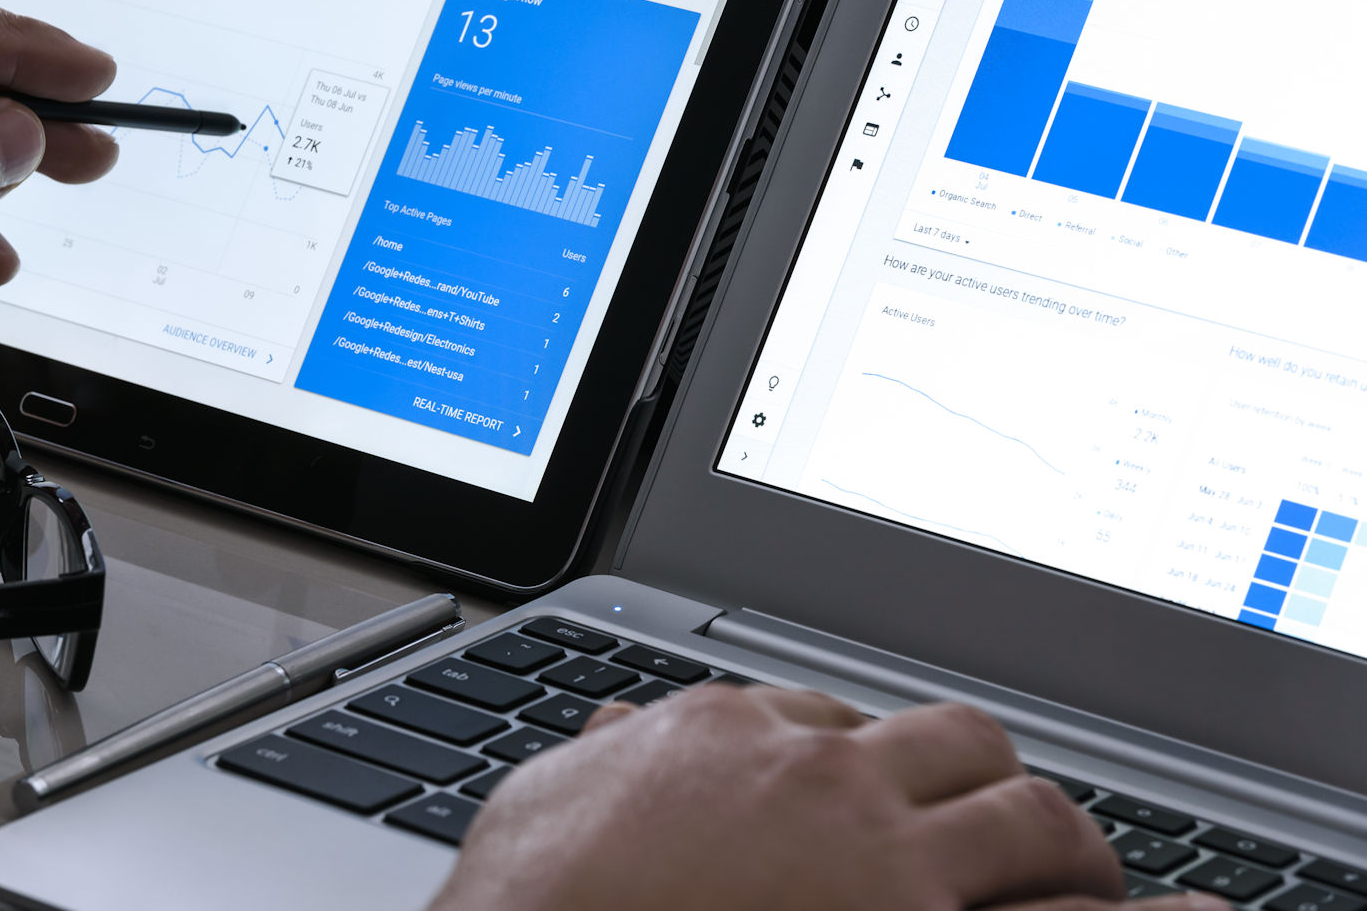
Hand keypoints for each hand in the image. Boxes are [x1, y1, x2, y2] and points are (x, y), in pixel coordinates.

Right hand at [430, 686, 1228, 910]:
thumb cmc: (524, 901)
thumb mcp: (542, 804)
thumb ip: (597, 761)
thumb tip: (612, 733)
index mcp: (727, 733)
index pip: (835, 717)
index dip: (876, 762)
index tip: (888, 797)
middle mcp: (815, 774)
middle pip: (952, 742)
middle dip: (991, 778)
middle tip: (1012, 820)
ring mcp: (874, 854)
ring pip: (1023, 813)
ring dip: (1065, 844)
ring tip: (1085, 874)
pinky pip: (1044, 908)